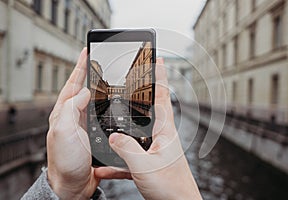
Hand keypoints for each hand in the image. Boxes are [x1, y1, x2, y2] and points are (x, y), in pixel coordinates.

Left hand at [47, 48, 130, 199]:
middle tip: (100, 60)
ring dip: (101, 86)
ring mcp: (84, 124)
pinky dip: (108, 104)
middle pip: (83, 88)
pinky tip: (114, 102)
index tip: (87, 52)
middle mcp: (73, 116)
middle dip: (90, 72)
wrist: (74, 183)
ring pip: (94, 99)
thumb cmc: (66, 162)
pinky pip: (102, 113)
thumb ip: (71, 110)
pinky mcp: (94, 133)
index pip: (72, 83)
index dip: (80, 67)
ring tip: (109, 76)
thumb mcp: (64, 132)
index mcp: (64, 113)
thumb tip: (82, 92)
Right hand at [98, 59, 201, 199]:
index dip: (160, 76)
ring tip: (114, 119)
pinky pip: (131, 156)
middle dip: (140, 93)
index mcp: (165, 131)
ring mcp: (155, 149)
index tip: (158, 59)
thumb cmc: (170, 188)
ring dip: (126, 126)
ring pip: (137, 132)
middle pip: (149, 108)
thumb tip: (113, 136)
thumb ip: (127, 149)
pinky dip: (118, 160)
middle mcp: (161, 136)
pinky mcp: (149, 162)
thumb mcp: (145, 167)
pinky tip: (105, 167)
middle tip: (133, 79)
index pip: (162, 96)